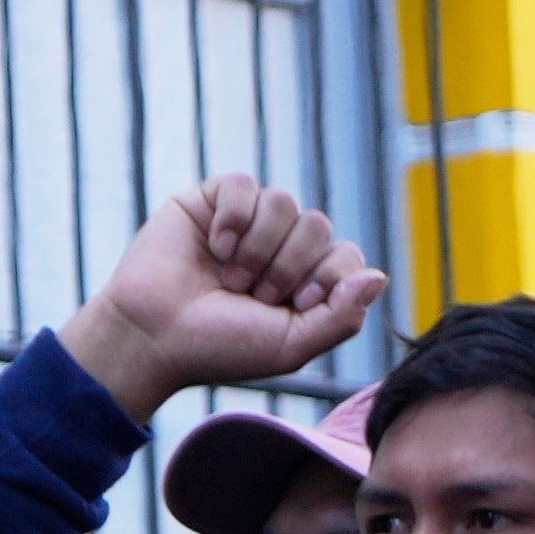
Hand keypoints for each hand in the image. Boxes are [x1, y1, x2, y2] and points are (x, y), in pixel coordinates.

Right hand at [68, 179, 385, 421]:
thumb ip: (341, 316)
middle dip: (289, 265)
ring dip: (259, 247)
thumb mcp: (291, 345)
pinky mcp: (212, 201)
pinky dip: (232, 219)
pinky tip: (214, 247)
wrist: (153, 336)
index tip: (300, 302)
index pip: (346, 255)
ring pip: (284, 202)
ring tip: (231, 278)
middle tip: (254, 295)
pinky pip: (244, 185)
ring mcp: (247, 223)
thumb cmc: (219, 348)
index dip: (330, 275)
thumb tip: (381, 275)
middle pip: (318, 225)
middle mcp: (280, 249)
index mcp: (304, 283)